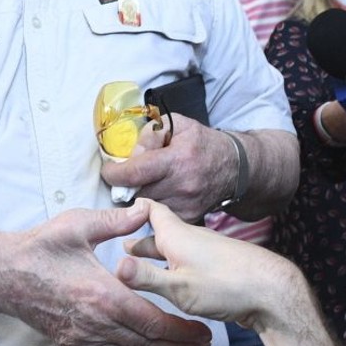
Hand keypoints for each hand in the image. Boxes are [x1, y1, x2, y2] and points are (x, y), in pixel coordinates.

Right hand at [0, 203, 210, 345]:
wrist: (4, 274)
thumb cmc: (41, 248)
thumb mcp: (78, 225)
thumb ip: (116, 221)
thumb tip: (145, 210)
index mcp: (103, 295)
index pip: (152, 322)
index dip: (181, 331)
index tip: (202, 331)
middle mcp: (96, 323)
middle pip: (147, 345)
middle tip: (202, 343)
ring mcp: (82, 338)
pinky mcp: (72, 344)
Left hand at [100, 115, 227, 220]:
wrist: (235, 168)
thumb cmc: (203, 143)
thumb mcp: (178, 125)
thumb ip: (149, 134)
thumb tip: (130, 154)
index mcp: (177, 159)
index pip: (136, 172)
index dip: (115, 174)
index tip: (109, 172)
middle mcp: (182, 186)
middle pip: (138, 194)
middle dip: (126, 188)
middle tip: (124, 180)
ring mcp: (186, 206)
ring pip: (146, 209)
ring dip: (138, 200)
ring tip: (143, 187)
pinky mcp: (190, 219)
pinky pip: (161, 220)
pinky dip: (153, 211)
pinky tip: (158, 198)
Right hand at [117, 200, 340, 345]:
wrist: (273, 292)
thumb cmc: (226, 285)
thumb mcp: (178, 285)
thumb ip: (144, 276)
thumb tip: (114, 267)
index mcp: (176, 233)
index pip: (150, 209)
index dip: (133, 208)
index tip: (118, 210)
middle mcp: (191, 236)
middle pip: (160, 232)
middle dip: (141, 240)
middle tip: (123, 248)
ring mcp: (206, 250)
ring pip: (175, 248)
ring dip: (157, 256)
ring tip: (141, 265)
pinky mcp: (219, 266)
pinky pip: (188, 261)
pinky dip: (173, 267)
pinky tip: (172, 280)